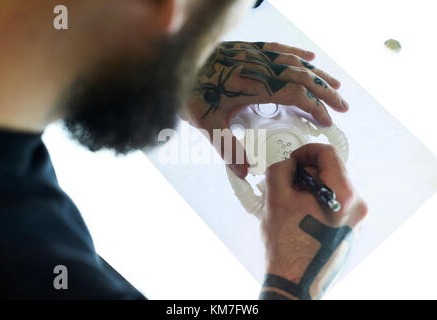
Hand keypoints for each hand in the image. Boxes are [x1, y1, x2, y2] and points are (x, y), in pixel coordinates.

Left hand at [180, 41, 347, 177]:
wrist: (174, 62)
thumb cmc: (190, 93)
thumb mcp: (207, 125)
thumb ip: (228, 148)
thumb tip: (245, 174)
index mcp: (256, 86)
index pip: (296, 95)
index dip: (315, 108)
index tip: (327, 122)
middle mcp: (261, 68)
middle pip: (303, 77)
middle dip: (325, 92)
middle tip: (343, 106)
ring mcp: (255, 56)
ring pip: (295, 62)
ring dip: (318, 74)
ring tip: (336, 85)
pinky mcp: (248, 49)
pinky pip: (279, 48)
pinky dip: (297, 54)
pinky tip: (310, 57)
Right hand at [260, 144, 367, 299]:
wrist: (295, 281)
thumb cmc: (287, 246)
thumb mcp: (276, 198)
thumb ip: (280, 169)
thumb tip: (289, 164)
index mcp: (343, 195)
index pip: (329, 154)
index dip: (307, 151)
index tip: (294, 158)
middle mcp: (356, 207)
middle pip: (332, 171)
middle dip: (307, 172)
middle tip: (288, 182)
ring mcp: (355, 220)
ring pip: (333, 188)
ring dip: (311, 187)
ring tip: (291, 203)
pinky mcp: (349, 230)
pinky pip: (335, 204)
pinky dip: (317, 201)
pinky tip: (300, 215)